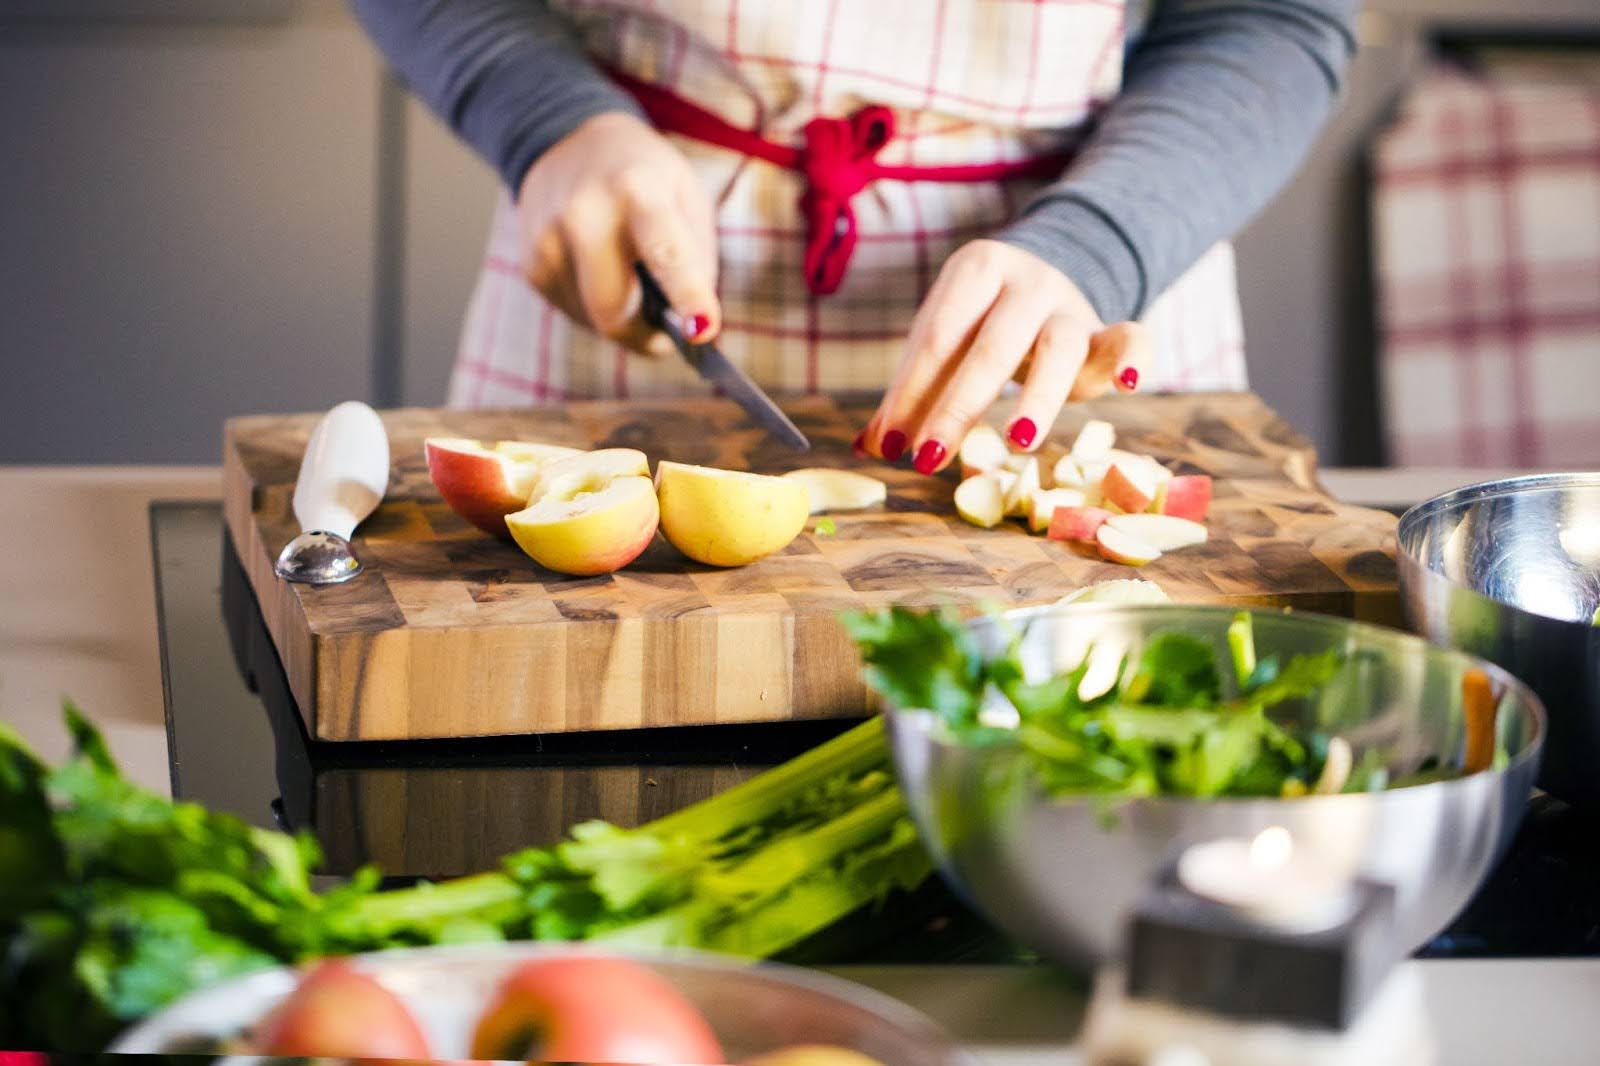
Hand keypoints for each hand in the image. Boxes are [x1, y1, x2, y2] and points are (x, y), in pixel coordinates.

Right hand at [516, 112, 719, 354]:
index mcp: (636, 190)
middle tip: (669, 338)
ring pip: (594, 320)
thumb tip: (694, 325)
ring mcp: (549, 242)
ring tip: (630, 278)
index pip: (664, 253)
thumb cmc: (643, 176)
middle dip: (647, 336)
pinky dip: (596, 309)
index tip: (703, 332)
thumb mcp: (685, 193)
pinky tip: (601, 272)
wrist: (566, 142)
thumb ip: (697, 257)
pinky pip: (575, 314)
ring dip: (623, 319)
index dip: (687, 296)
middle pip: (614, 310)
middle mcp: (584, 215)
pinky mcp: (532, 267)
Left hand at [861, 239, 1146, 472]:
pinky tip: (1130, 386)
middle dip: (956, 407)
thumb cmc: (980, 325)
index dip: (910, 392)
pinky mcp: (1107, 330)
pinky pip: (1130, 337)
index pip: (937, 338)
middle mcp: (1026, 280)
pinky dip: (1134, 358)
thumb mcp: (944, 346)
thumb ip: (909, 393)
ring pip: (1057, 349)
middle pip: (990, 347)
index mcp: (974, 270)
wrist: (1046, 284)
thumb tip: (867, 447)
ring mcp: (1069, 303)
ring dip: (1037, 398)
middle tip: (927, 458)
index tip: (890, 445)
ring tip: (1018, 441)